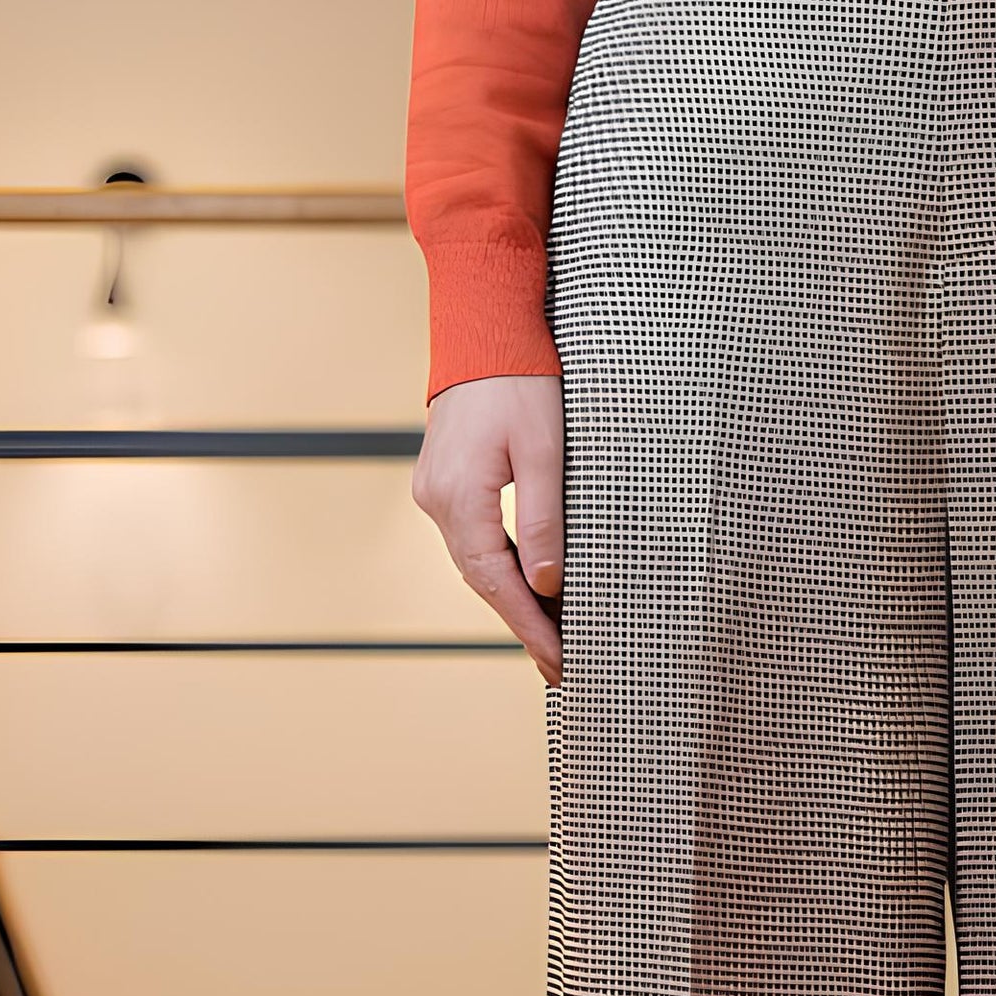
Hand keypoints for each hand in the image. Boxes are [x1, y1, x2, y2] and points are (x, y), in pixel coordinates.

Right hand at [411, 375, 564, 686]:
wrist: (482, 330)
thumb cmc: (519, 382)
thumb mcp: (544, 451)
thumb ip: (544, 520)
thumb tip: (547, 584)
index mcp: (459, 497)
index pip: (497, 582)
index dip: (529, 626)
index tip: (558, 661)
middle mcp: (437, 502)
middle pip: (483, 581)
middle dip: (522, 624)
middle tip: (559, 665)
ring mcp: (436, 493)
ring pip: (477, 564)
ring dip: (512, 600)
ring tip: (551, 636)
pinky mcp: (446, 483)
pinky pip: (475, 541)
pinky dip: (503, 570)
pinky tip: (529, 587)